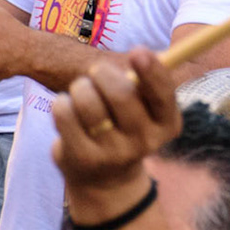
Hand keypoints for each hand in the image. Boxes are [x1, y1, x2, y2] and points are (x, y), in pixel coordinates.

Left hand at [50, 49, 180, 193]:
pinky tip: (67, 108)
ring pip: (89, 102)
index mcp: (167, 124)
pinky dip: (62, 103)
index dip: (152, 71)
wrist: (106, 178)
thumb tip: (142, 54)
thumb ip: (145, 83)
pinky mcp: (83, 158)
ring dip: (80, 87)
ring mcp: (114, 154)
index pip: (164, 95)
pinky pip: (65, 115)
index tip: (138, 51)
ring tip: (81, 90)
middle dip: (103, 73)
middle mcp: (145, 142)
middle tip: (97, 72)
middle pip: (122, 94)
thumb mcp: (145, 108)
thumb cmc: (126, 125)